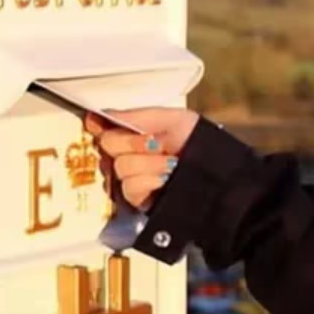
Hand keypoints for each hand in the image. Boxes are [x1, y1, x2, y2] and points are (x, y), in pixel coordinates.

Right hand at [84, 107, 201, 209]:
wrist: (215, 168)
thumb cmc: (196, 140)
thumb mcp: (171, 119)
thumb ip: (134, 117)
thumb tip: (98, 115)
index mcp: (132, 131)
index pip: (102, 126)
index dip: (103, 124)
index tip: (107, 123)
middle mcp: (126, 152)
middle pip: (107, 144)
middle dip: (135, 142)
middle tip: (157, 144)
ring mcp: (130, 176)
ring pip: (120, 166)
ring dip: (149, 163)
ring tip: (171, 163)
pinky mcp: (136, 197)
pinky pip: (129, 186)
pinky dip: (149, 180)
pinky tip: (165, 179)